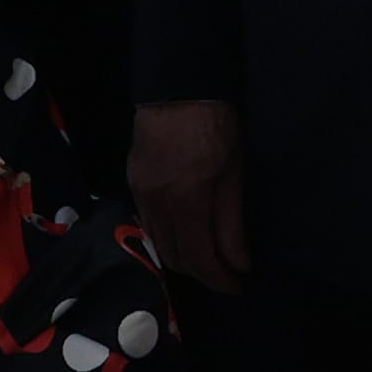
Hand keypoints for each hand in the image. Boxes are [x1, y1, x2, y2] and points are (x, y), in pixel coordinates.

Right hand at [128, 101, 249, 292]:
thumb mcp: (234, 174)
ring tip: (208, 254)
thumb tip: (239, 263)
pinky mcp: (133, 183)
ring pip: (158, 244)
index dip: (220, 279)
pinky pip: (148, 224)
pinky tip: (185, 230)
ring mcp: (140, 194)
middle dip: (202, 272)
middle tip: (226, 270)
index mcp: (187, 202)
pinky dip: (167, 236)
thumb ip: (232, 224)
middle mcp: (157, 204)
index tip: (238, 284)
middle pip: (175, 258)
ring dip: (183, 257)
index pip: (200, 259)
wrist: (178, 87)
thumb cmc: (215, 127)